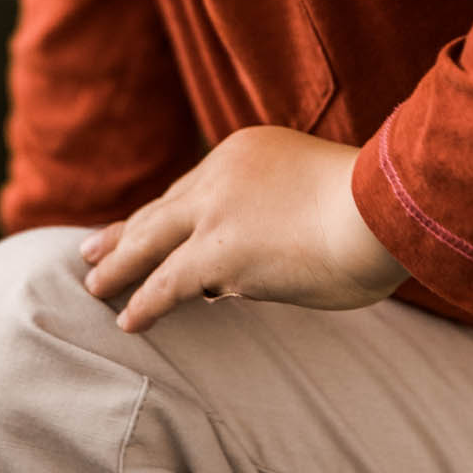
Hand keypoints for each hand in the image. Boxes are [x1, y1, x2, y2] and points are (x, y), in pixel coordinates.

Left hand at [79, 125, 408, 333]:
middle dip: (124, 231)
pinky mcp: (216, 253)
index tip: (148, 226)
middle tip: (92, 247)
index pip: (196, 188)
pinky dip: (145, 302)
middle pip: (160, 208)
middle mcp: (221, 175)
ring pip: (149, 241)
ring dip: (119, 265)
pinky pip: (165, 283)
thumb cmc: (376, 210)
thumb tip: (274, 254)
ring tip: (94, 285)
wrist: (381, 209)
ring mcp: (214, 212)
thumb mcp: (322, 191)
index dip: (169, 213)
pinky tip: (130, 320)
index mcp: (247, 152)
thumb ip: (289, 214)